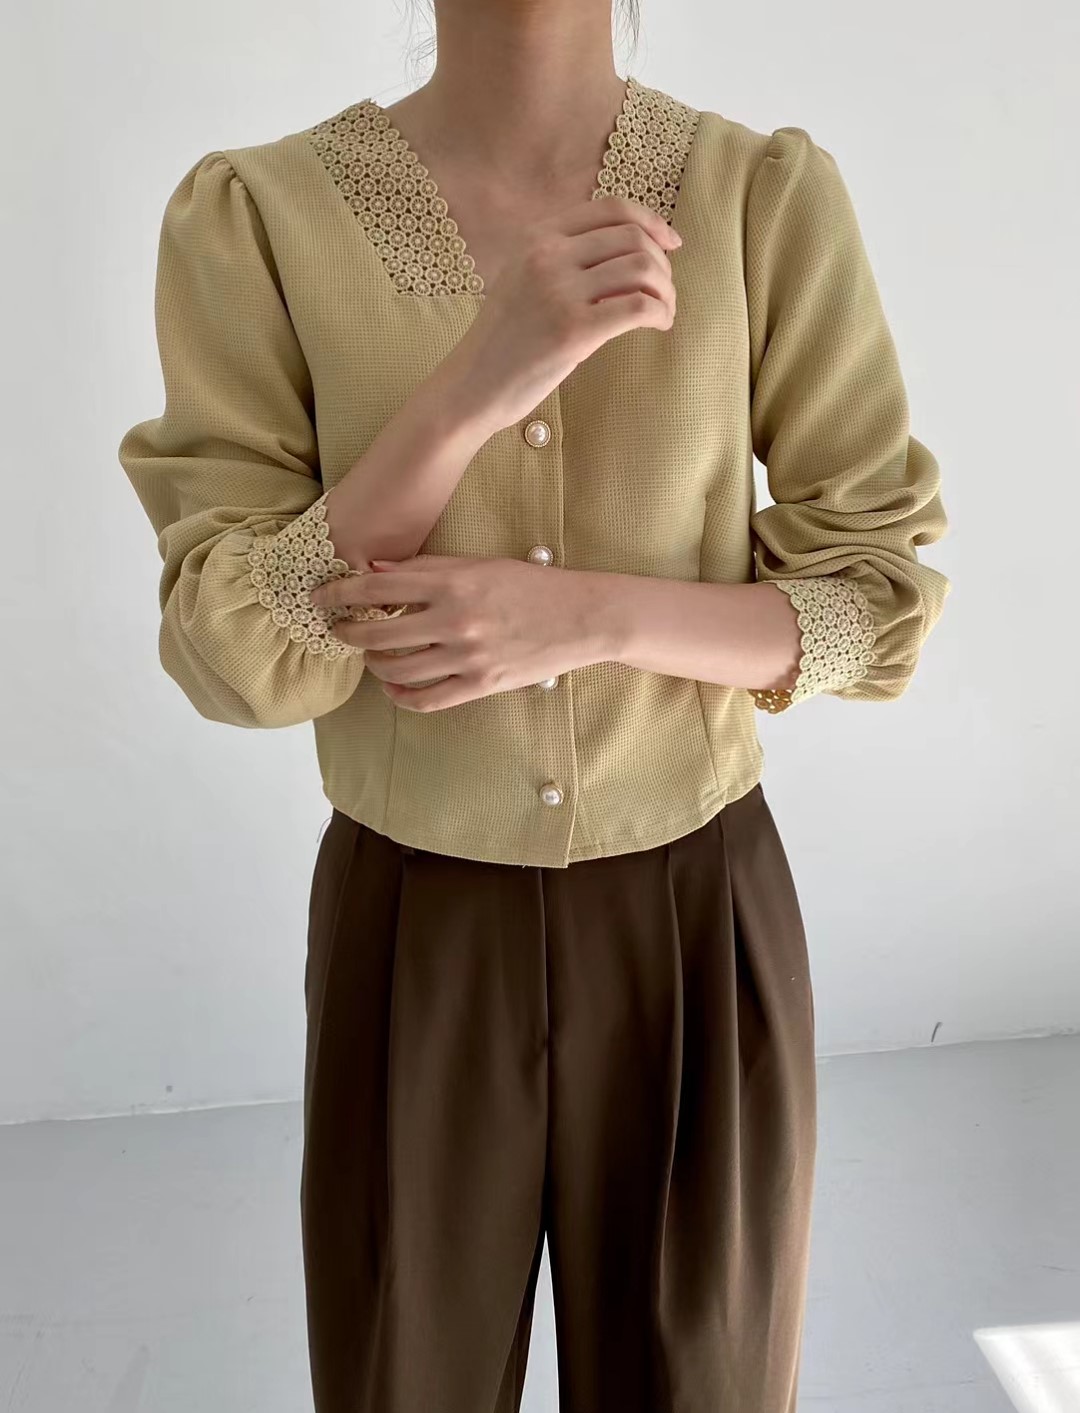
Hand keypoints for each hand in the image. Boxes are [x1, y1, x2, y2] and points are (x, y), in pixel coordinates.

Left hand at [307, 555, 615, 711]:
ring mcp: (468, 656)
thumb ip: (427, 568)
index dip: (340, 594)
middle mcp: (455, 620)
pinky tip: (395, 687)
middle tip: (339, 630)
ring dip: (374, 665)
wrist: (581, 617)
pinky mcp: (481, 684)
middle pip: (377, 634)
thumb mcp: (479, 565)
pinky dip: (401, 696)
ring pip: (397, 670)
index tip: (321, 598)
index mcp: (453, 582)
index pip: (377, 589)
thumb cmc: (530, 585)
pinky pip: (426, 699)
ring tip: (371, 657)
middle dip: (348, 634)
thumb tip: (376, 572)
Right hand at [444, 195, 681, 437]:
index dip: (651, 221)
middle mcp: (547, 255)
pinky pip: (638, 307)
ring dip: (665, 291)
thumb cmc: (503, 341)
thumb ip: (565, 261)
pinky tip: (659, 326)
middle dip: (662, 263)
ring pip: (642, 269)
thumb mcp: (523, 281)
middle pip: (633, 237)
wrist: (471, 386)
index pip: (610, 209)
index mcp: (537, 236)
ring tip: (664, 313)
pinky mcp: (573, 330)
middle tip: (664, 293)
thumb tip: (631, 257)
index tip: (669, 244)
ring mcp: (559, 291)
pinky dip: (660, 313)